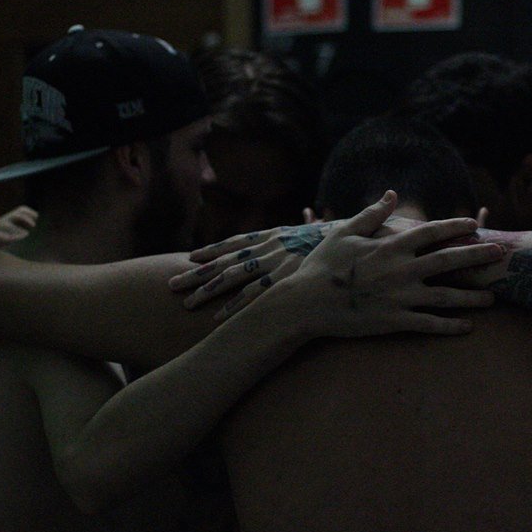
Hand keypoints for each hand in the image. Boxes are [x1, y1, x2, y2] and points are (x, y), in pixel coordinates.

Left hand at [169, 220, 337, 309]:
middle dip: (197, 273)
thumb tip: (310, 213)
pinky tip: (218, 317)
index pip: (236, 241)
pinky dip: (235, 306)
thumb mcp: (323, 226)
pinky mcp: (285, 280)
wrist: (360, 238)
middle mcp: (269, 247)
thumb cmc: (343, 236)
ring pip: (233, 277)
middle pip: (225, 260)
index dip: (212, 250)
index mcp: (275, 234)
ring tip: (186, 303)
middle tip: (172, 284)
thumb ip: (310, 223)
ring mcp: (275, 263)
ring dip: (208, 290)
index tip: (192, 257)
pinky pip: (255, 295)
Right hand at [174, 191, 503, 327]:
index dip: (455, 226)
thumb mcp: (345, 232)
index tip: (473, 223)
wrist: (306, 303)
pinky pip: (429, 324)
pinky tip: (467, 327)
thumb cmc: (322, 265)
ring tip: (492, 298)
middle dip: (478, 256)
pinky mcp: (395, 321)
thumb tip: (392, 194)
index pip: (432, 232)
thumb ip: (373, 214)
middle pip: (449, 260)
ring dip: (472, 297)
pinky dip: (450, 325)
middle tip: (501, 254)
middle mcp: (402, 270)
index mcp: (391, 246)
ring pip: (446, 296)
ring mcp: (400, 297)